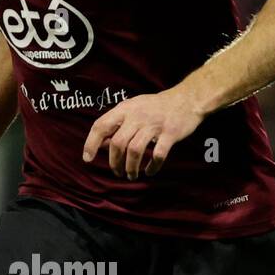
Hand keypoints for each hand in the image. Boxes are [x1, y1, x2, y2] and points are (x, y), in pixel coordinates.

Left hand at [81, 90, 203, 178]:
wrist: (187, 99)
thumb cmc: (156, 107)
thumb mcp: (133, 109)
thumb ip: (116, 124)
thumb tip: (100, 144)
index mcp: (125, 109)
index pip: (101, 125)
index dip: (91, 143)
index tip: (87, 158)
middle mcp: (137, 116)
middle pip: (117, 142)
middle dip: (115, 162)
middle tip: (118, 172)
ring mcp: (154, 125)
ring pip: (135, 150)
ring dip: (131, 167)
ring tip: (131, 175)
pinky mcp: (170, 134)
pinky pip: (158, 154)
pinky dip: (152, 166)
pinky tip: (150, 171)